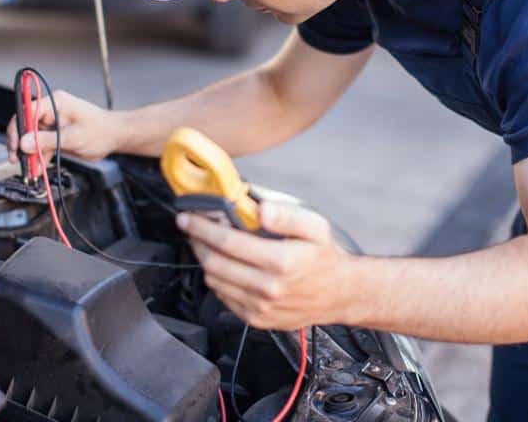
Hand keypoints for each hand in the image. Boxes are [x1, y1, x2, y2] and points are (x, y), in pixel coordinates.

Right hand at [6, 90, 123, 161]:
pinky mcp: (54, 135)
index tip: (16, 145)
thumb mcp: (73, 137)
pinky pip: (40, 146)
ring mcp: (52, 123)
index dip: (18, 128)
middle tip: (17, 160)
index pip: (27, 111)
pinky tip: (37, 168)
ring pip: (31, 138)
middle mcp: (51, 110)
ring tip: (30, 169)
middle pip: (26, 125)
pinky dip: (38, 157)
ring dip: (29, 154)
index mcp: (55, 102)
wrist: (114, 137)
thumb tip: (24, 143)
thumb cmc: (101, 130)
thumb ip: (48, 140)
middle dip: (20, 144)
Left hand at [176, 201, 355, 329]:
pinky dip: (217, 279)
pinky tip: (224, 265)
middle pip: (215, 263)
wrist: (340, 294)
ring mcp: (260, 307)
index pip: (228, 242)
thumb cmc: (325, 257)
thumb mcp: (315, 227)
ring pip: (215, 281)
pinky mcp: (256, 319)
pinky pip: (223, 298)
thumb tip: (260, 208)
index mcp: (281, 261)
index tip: (187, 217)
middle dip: (197, 242)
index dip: (202, 228)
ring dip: (204, 260)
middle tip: (191, 228)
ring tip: (206, 244)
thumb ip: (286, 215)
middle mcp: (268, 287)